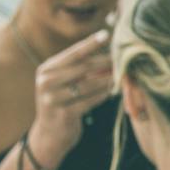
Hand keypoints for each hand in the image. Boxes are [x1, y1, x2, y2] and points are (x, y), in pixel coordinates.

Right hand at [26, 28, 113, 167]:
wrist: (50, 134)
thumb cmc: (63, 102)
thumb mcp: (64, 82)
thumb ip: (80, 68)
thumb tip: (109, 52)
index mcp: (47, 69)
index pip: (72, 53)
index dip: (90, 44)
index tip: (107, 34)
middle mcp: (46, 82)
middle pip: (82, 68)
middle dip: (105, 63)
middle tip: (123, 58)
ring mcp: (52, 99)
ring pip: (87, 85)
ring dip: (107, 80)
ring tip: (122, 75)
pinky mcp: (62, 114)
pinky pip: (88, 101)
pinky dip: (102, 95)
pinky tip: (113, 91)